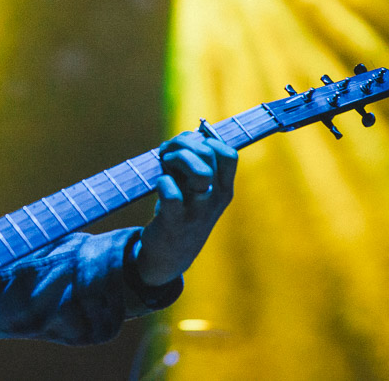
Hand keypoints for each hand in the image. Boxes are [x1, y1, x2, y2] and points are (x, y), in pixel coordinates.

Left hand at [136, 131, 237, 285]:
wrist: (170, 255)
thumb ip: (195, 162)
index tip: (187, 145)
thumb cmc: (181, 211)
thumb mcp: (196, 188)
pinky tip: (160, 184)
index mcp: (223, 188)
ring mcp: (197, 211)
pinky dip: (163, 182)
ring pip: (199, 171)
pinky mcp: (175, 222)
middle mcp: (215, 199)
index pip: (228, 153)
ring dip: (177, 159)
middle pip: (210, 154)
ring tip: (165, 165)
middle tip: (167, 153)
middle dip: (183, 143)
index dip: (205, 139)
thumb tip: (190, 134)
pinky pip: (172, 194)